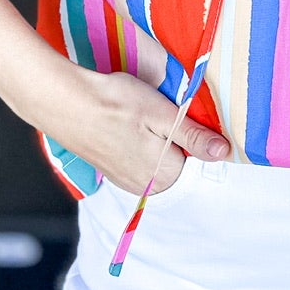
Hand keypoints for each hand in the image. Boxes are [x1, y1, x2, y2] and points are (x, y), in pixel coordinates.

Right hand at [35, 59, 230, 198]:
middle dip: (177, 139)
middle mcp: (148, 187)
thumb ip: (194, 137)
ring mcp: (128, 182)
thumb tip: (224, 152)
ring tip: (142, 119)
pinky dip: (140, 145)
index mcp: (166, 176)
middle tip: (161, 114)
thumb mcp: (164, 114)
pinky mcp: (113, 172)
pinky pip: (140, 161)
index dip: (195, 134)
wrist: (65, 102)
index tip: (182, 116)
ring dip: (158, 142)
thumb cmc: (116, 103)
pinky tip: (130, 126)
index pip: (199, 159)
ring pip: (159, 161)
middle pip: (179, 162)